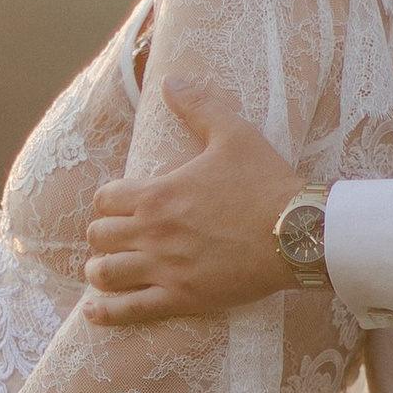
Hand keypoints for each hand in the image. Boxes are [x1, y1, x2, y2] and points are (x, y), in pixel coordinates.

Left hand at [83, 73, 300, 324]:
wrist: (298, 232)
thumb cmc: (266, 183)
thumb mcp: (232, 134)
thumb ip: (197, 106)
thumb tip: (170, 80)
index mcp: (157, 194)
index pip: (105, 200)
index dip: (109, 202)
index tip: (121, 206)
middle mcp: (153, 233)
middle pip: (99, 236)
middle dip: (103, 235)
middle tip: (117, 237)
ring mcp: (165, 268)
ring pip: (105, 273)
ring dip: (100, 270)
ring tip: (106, 269)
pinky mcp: (182, 298)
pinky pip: (130, 311)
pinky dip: (107, 312)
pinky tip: (95, 312)